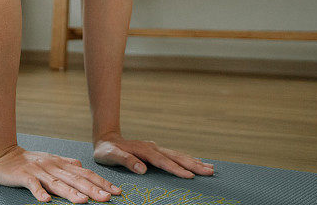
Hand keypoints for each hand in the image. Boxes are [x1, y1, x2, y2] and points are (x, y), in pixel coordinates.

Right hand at [0, 145, 120, 202]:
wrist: (3, 155)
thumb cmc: (29, 160)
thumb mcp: (51, 160)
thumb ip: (66, 163)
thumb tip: (82, 166)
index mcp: (61, 164)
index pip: (85, 173)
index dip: (101, 182)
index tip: (116, 191)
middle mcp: (53, 167)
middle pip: (75, 179)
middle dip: (92, 189)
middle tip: (107, 199)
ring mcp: (38, 172)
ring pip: (57, 183)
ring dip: (70, 193)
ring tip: (83, 202)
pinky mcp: (24, 176)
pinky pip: (32, 186)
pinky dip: (39, 193)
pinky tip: (46, 201)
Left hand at [93, 132, 213, 177]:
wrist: (106, 139)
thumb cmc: (106, 150)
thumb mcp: (110, 155)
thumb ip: (125, 160)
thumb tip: (142, 168)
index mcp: (143, 150)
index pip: (162, 161)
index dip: (176, 169)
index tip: (189, 176)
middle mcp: (152, 148)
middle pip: (176, 157)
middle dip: (193, 164)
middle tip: (210, 171)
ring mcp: (155, 148)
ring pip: (178, 155)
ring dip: (194, 161)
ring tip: (210, 168)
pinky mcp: (156, 151)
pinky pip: (175, 155)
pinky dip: (187, 159)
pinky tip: (197, 162)